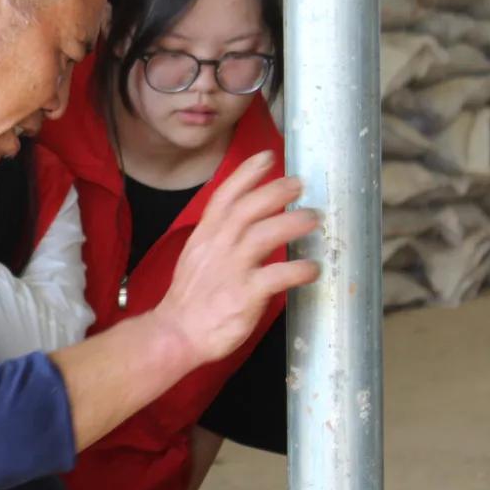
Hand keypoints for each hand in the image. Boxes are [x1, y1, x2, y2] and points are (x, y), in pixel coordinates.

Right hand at [149, 152, 319, 367]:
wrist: (176, 332)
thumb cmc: (191, 298)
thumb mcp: (197, 257)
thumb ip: (220, 239)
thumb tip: (248, 226)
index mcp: (205, 236)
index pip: (224, 196)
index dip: (246, 174)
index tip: (266, 157)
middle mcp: (217, 247)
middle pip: (248, 208)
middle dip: (275, 191)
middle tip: (300, 183)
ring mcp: (231, 270)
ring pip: (263, 235)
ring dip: (292, 223)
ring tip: (314, 218)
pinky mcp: (244, 295)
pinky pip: (277, 276)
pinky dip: (298, 270)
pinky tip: (313, 268)